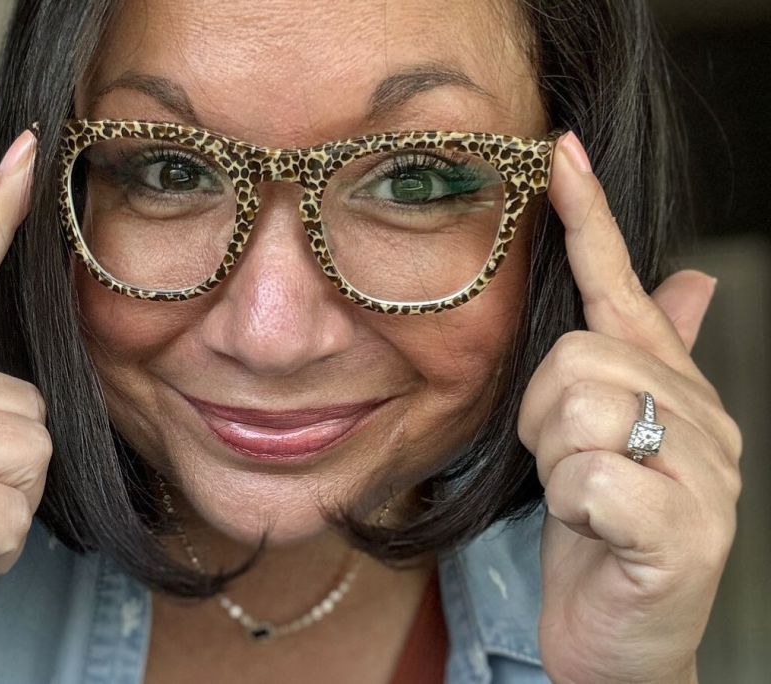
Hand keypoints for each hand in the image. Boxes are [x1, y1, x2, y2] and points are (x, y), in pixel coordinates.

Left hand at [518, 132, 741, 683]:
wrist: (620, 638)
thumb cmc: (601, 530)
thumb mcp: (605, 438)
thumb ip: (645, 360)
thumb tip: (691, 281)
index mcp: (669, 387)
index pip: (625, 285)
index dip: (591, 218)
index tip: (560, 150)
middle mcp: (700, 418)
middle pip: (577, 356)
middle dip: (544, 420)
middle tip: (566, 466)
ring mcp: (703, 476)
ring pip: (580, 410)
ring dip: (555, 463)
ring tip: (581, 499)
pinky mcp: (683, 534)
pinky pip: (590, 480)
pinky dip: (572, 508)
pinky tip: (596, 532)